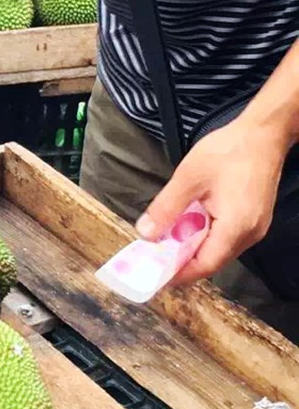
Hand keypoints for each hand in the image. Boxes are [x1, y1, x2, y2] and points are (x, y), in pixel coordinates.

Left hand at [136, 116, 287, 286]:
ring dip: (193, 248)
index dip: (178, 273)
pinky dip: (205, 236)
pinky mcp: (254, 219)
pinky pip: (226, 237)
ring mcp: (255, 228)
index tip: (153, 274)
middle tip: (154, 257)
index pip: (204, 265)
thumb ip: (166, 208)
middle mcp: (250, 234)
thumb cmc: (229, 151)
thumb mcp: (188, 178)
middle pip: (212, 261)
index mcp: (235, 228)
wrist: (263, 133)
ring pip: (219, 250)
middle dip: (182, 261)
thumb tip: (145, 233)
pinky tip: (188, 225)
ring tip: (167, 240)